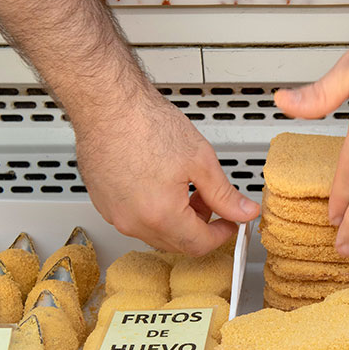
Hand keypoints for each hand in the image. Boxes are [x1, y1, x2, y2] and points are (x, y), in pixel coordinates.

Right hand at [73, 92, 259, 255]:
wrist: (108, 104)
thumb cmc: (146, 124)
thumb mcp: (200, 160)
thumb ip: (225, 194)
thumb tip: (244, 211)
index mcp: (161, 215)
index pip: (199, 245)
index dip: (221, 234)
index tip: (230, 222)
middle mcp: (133, 222)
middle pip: (177, 243)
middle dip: (199, 226)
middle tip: (209, 200)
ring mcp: (114, 215)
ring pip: (155, 233)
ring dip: (176, 220)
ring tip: (185, 188)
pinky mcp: (103, 204)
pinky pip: (135, 220)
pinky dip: (153, 212)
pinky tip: (160, 185)